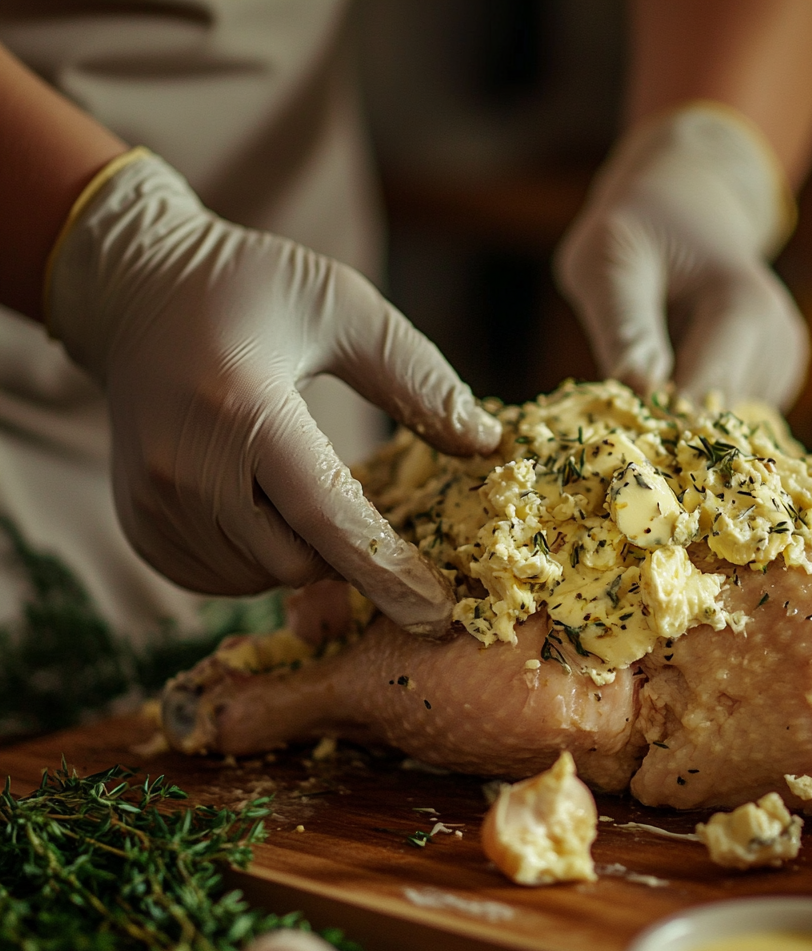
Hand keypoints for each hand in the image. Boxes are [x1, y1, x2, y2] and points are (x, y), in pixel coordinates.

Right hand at [47, 151, 500, 637]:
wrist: (135, 293)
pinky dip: (259, 559)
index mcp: (243, 407)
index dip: (388, 570)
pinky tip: (266, 507)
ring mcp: (153, 501)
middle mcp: (186, 466)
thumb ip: (417, 377)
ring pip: (258, 577)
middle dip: (349, 554)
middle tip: (371, 512)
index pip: (327, 515)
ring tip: (305, 489)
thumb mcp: (343, 307)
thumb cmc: (249, 289)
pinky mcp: (139, 522)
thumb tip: (487, 444)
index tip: (439, 611)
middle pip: (294, 560)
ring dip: (303, 553)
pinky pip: (220, 578)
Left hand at [556, 103, 808, 408]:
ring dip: (676, 416)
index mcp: (744, 308)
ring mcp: (780, 365)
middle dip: (664, 421)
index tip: (619, 426)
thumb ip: (624, 327)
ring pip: (718, 429)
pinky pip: (723, 424)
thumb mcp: (608, 262)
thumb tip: (641, 393)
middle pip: (713, 418)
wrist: (684, 206)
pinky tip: (674, 370)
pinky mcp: (772, 382)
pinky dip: (691, 411)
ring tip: (651, 361)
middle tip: (623, 391)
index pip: (704, 394)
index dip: (658, 421)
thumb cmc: (637, 230)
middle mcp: (777, 341)